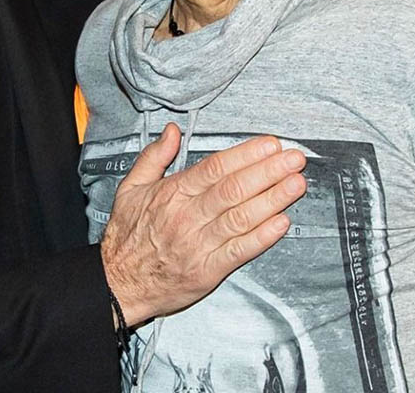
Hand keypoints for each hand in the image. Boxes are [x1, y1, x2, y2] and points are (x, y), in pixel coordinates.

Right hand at [100, 123, 305, 326]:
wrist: (118, 284)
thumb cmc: (127, 237)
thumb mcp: (131, 188)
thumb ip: (153, 157)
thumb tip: (172, 130)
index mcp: (172, 193)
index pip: (216, 167)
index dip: (246, 154)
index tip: (270, 145)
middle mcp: (187, 216)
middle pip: (234, 189)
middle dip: (268, 171)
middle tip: (294, 159)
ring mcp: (199, 244)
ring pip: (242, 217)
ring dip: (273, 199)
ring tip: (296, 184)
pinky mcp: (208, 270)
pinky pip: (240, 251)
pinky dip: (262, 237)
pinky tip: (282, 223)